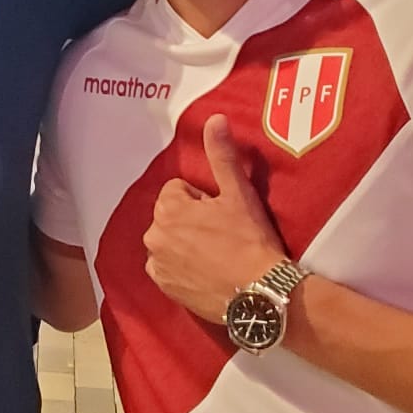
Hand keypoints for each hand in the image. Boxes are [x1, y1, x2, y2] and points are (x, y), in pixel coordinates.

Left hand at [143, 114, 286, 324]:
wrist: (259, 294)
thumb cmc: (250, 240)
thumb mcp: (238, 193)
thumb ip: (221, 154)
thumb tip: (214, 118)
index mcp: (167, 209)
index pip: (179, 191)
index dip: (204, 200)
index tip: (224, 214)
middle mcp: (153, 236)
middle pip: (171, 216)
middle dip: (191, 221)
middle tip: (224, 234)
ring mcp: (157, 264)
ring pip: (169, 241)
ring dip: (185, 244)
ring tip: (217, 255)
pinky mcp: (165, 288)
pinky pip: (168, 268)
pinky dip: (181, 268)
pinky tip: (206, 273)